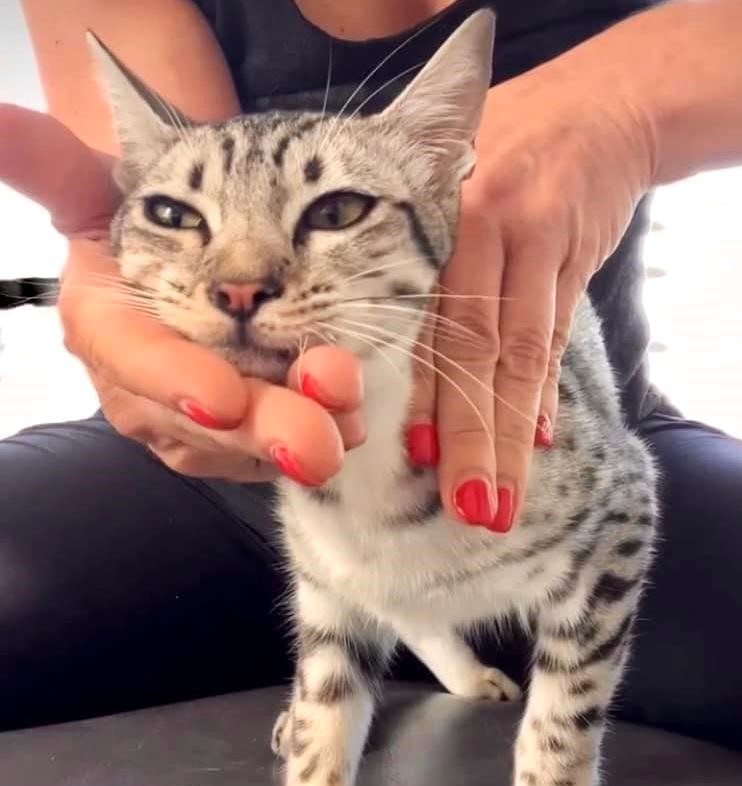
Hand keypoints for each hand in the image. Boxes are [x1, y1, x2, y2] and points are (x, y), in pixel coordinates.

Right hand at [0, 105, 364, 483]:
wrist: (198, 248)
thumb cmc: (154, 213)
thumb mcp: (102, 185)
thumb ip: (53, 165)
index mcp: (104, 323)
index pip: (130, 357)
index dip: (171, 379)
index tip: (224, 399)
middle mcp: (141, 382)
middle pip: (197, 418)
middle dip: (261, 427)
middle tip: (321, 440)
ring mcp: (188, 415)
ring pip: (242, 444)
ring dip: (303, 433)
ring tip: (353, 417)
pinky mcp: (231, 436)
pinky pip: (271, 450)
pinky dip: (313, 434)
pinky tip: (350, 423)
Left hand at [405, 54, 653, 529]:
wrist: (591, 109)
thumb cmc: (493, 161)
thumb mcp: (447, 203)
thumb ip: (427, 283)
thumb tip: (413, 380)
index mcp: (425, 221)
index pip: (418, 322)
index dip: (420, 392)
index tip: (418, 459)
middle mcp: (471, 228)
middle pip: (470, 349)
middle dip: (468, 435)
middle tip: (466, 507)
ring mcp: (530, 236)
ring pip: (519, 353)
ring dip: (509, 434)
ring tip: (501, 501)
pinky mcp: (576, 248)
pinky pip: (560, 331)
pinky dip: (549, 390)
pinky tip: (544, 441)